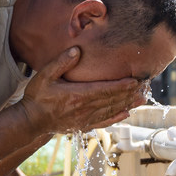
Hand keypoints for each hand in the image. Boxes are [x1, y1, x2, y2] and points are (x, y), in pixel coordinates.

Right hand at [16, 47, 145, 134]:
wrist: (31, 120)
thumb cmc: (37, 96)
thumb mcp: (44, 75)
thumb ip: (60, 62)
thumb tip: (76, 50)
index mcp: (77, 95)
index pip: (105, 89)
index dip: (122, 85)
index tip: (135, 80)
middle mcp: (84, 108)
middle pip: (112, 100)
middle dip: (129, 93)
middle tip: (144, 86)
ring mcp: (85, 119)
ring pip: (111, 110)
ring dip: (127, 104)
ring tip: (141, 98)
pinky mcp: (83, 125)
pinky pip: (104, 121)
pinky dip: (116, 117)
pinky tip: (126, 113)